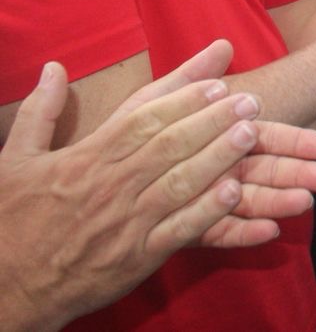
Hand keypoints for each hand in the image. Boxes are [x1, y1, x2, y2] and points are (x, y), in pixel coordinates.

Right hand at [0, 40, 315, 329]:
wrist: (5, 288)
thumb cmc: (12, 221)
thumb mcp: (13, 160)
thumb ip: (40, 111)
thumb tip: (54, 67)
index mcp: (86, 159)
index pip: (142, 120)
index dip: (183, 99)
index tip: (217, 81)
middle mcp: (110, 186)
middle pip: (170, 145)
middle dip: (213, 119)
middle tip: (251, 99)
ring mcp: (126, 222)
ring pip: (181, 182)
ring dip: (220, 156)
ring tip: (253, 134)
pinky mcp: (136, 257)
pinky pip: (180, 229)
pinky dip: (209, 211)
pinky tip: (237, 192)